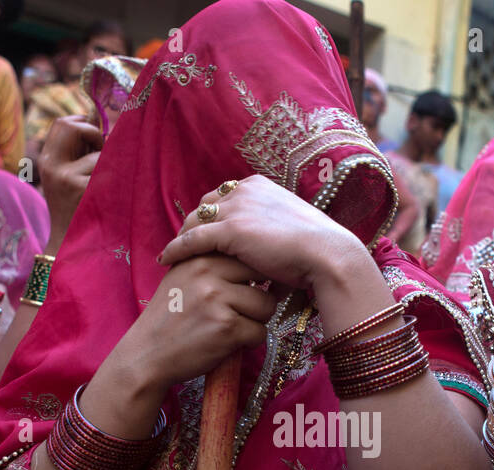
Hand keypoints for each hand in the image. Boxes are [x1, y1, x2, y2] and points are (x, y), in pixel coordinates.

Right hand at [37, 116, 101, 252]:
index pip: (62, 123)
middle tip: (100, 151)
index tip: (94, 136)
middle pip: (73, 126)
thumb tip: (99, 121)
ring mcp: (66, 177)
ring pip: (98, 152)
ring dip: (108, 162)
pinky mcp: (82, 188)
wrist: (69, 242)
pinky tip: (107, 193)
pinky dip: (113, 178)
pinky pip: (107, 170)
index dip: (82, 123)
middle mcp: (52, 165)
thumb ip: (78, 152)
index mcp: (47, 160)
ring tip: (103, 182)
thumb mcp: (68, 177)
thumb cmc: (76, 207)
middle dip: (93, 133)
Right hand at [109, 254, 277, 398]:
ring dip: (256, 321)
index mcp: (199, 256)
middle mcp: (208, 273)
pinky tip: (229, 343)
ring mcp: (218, 299)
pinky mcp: (227, 327)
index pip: (244, 254)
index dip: (252, 274)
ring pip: (266, 306)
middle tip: (241, 311)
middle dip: (258, 295)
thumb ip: (207, 262)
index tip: (243, 289)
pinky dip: (250, 341)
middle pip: (261, 276)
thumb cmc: (168, 318)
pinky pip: (260, 332)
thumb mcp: (180, 278)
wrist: (146, 354)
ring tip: (232, 328)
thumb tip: (243, 253)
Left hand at [159, 175, 364, 291]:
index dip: (212, 216)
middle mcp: (245, 190)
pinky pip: (193, 239)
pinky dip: (177, 249)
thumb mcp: (291, 232)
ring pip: (196, 221)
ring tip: (172, 254)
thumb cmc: (316, 251)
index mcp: (260, 186)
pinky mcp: (230, 230)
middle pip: (206, 205)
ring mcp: (236, 208)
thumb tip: (269, 259)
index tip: (204, 233)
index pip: (224, 196)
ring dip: (182, 236)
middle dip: (194, 224)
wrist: (327, 255)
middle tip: (183, 244)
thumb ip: (273, 234)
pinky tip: (166, 260)